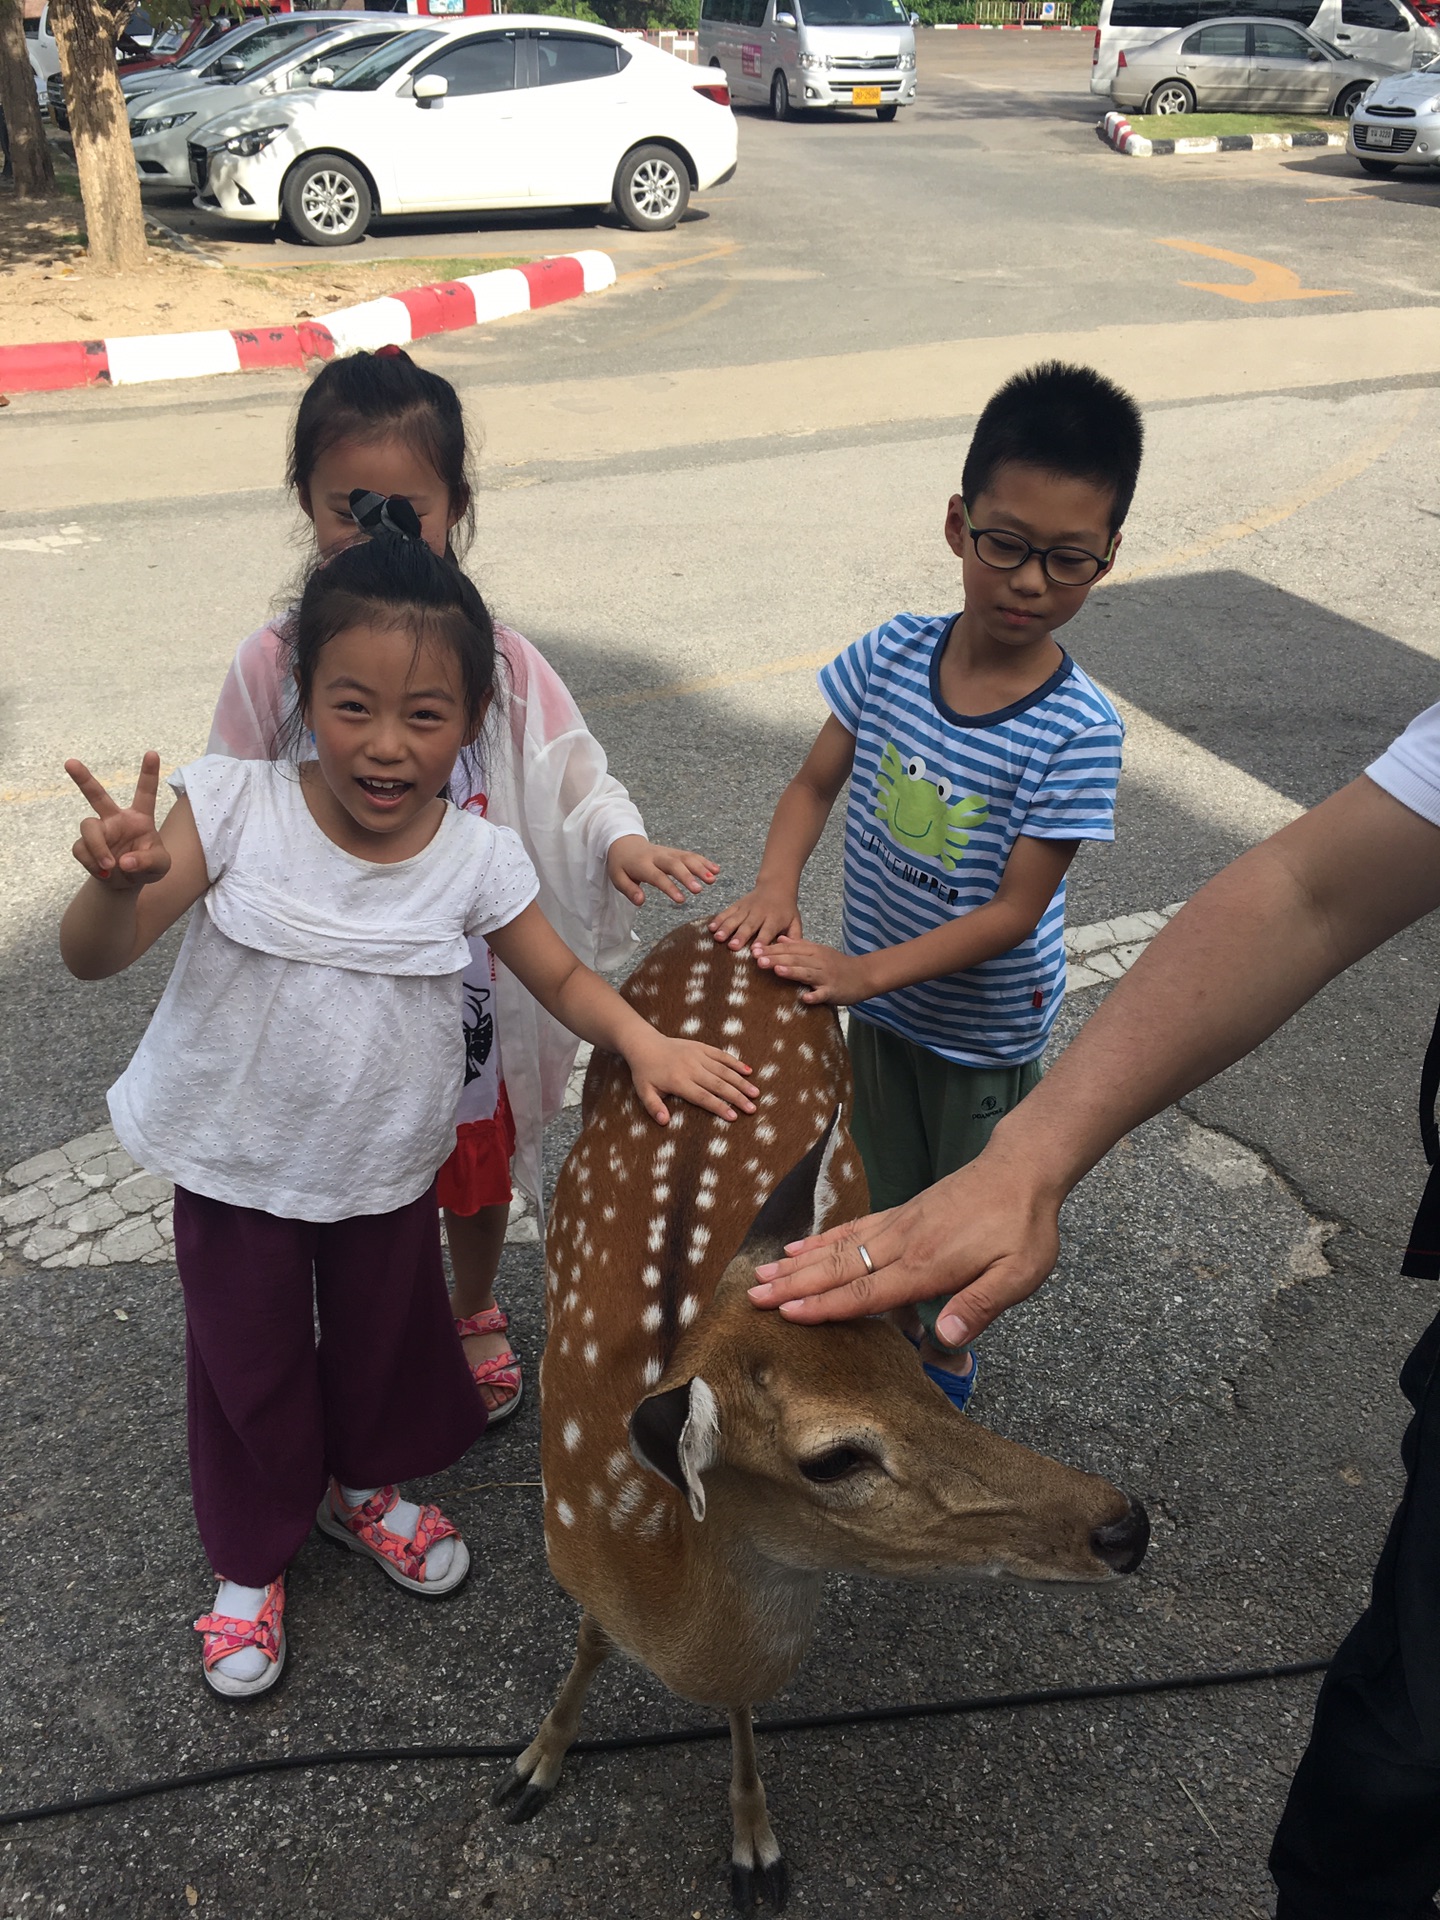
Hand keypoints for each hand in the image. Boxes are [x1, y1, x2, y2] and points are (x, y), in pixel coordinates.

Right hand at [65, 753, 169, 889]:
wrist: (126, 883)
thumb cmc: (148, 866)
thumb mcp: (160, 866)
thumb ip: (148, 861)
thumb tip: (123, 861)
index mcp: (139, 817)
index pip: (145, 793)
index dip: (148, 773)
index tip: (152, 753)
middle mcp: (115, 819)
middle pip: (96, 795)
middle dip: (83, 778)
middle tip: (70, 762)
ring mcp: (99, 831)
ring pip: (88, 827)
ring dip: (98, 847)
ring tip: (109, 866)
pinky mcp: (84, 846)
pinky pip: (82, 850)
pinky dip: (93, 864)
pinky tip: (104, 871)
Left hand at [607, 835, 718, 907]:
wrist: (624, 843)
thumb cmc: (622, 865)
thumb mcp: (617, 878)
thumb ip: (629, 890)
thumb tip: (640, 902)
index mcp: (642, 864)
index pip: (657, 876)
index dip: (670, 887)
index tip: (681, 900)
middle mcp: (657, 856)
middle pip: (674, 864)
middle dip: (688, 876)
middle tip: (700, 890)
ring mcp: (668, 852)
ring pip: (685, 857)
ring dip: (700, 867)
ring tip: (713, 879)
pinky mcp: (675, 852)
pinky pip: (690, 855)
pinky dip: (704, 861)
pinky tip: (716, 870)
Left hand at [626, 1034, 758, 1126]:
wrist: (645, 1045)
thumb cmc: (646, 1073)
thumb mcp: (644, 1092)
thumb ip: (654, 1107)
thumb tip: (664, 1121)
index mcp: (679, 1081)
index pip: (703, 1097)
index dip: (719, 1107)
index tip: (733, 1117)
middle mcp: (691, 1068)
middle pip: (718, 1085)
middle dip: (737, 1097)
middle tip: (752, 1109)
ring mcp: (698, 1056)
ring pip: (724, 1070)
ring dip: (741, 1082)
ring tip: (755, 1093)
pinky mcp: (702, 1047)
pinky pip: (722, 1055)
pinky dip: (735, 1063)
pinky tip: (748, 1071)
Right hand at [708, 882, 800, 951]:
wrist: (776, 886)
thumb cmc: (786, 910)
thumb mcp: (795, 922)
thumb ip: (795, 937)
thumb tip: (793, 952)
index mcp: (775, 919)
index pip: (768, 931)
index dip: (762, 941)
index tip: (755, 951)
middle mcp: (760, 913)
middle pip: (749, 926)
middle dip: (741, 936)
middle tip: (733, 946)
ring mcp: (747, 909)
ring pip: (735, 919)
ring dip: (726, 928)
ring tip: (718, 938)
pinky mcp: (737, 905)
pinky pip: (727, 912)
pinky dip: (718, 919)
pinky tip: (710, 928)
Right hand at [745, 1140, 1062, 1344]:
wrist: (1021, 1170)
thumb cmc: (1023, 1227)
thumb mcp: (1019, 1274)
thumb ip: (980, 1306)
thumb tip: (945, 1340)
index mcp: (927, 1265)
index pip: (866, 1291)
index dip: (825, 1305)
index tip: (786, 1314)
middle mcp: (902, 1243)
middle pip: (839, 1267)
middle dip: (794, 1284)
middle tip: (753, 1296)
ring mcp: (898, 1224)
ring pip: (838, 1245)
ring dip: (798, 1262)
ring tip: (763, 1272)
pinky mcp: (901, 1212)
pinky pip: (852, 1226)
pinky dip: (822, 1237)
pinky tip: (801, 1245)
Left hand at [752, 934, 870, 1005]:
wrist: (864, 975)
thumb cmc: (838, 964)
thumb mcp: (819, 951)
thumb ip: (799, 945)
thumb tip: (779, 939)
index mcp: (814, 951)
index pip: (790, 948)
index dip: (772, 949)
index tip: (754, 950)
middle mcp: (819, 962)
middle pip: (795, 959)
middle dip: (776, 959)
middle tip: (758, 960)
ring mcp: (826, 977)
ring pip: (807, 973)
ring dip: (792, 972)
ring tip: (776, 971)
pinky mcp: (834, 991)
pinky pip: (823, 994)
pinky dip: (815, 996)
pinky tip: (804, 998)